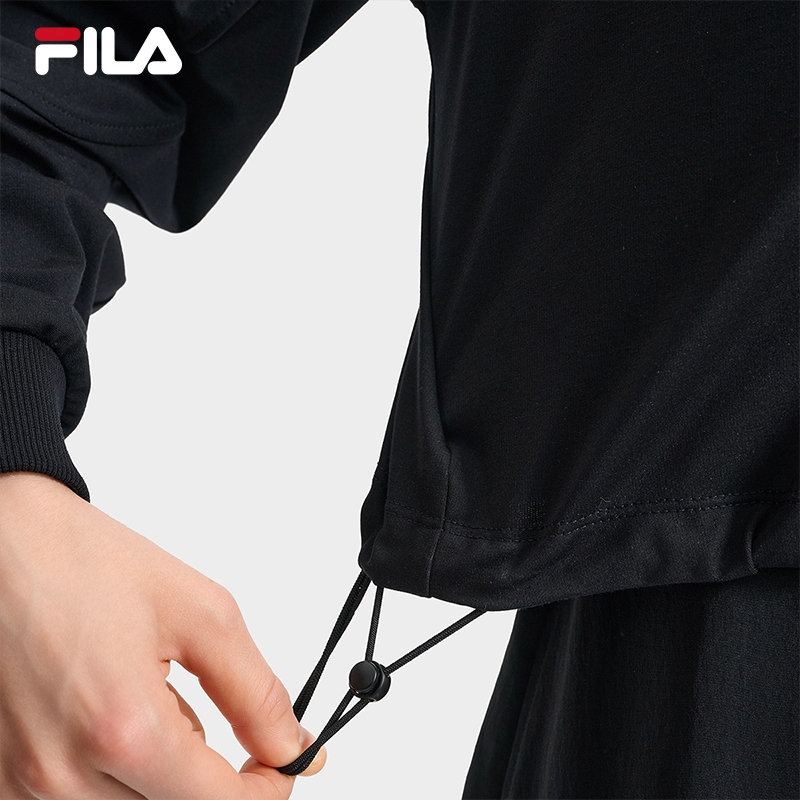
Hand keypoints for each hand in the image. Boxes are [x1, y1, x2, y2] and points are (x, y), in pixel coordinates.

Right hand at [0, 472, 322, 798]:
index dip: (268, 786)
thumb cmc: (87, 562)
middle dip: (213, 774)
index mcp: (124, 729)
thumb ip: (255, 692)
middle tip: (212, 710)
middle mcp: (63, 775)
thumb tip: (292, 745)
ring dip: (161, 771)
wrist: (3, 545)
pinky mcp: (1, 779)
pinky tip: (110, 712)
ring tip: (150, 696)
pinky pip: (82, 799)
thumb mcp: (200, 615)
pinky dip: (115, 768)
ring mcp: (22, 784)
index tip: (283, 759)